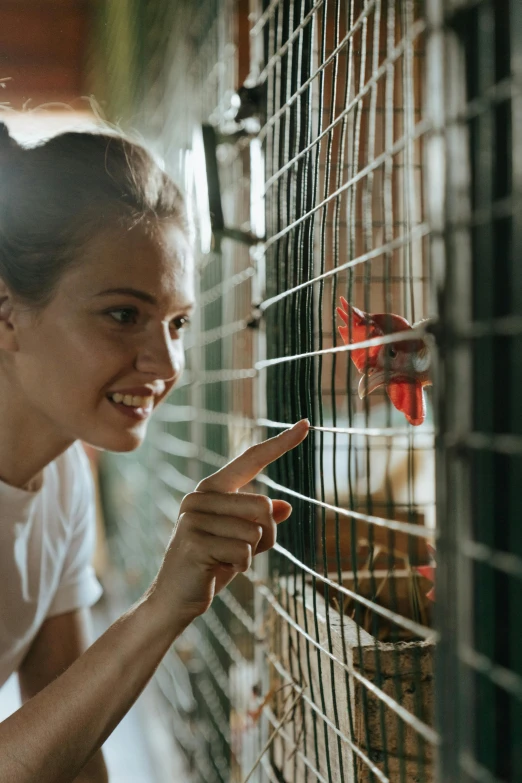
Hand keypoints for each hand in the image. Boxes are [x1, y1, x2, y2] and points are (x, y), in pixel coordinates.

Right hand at [151, 419, 308, 623]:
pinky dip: (241, 567)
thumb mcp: (241, 541)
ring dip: (250, 554)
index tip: (306, 424)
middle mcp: (200, 497)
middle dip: (264, 536)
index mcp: (211, 489)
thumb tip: (285, 508)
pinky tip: (217, 570)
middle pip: (263, 505)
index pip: (251, 459)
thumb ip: (260, 522)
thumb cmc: (210, 566)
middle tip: (238, 553)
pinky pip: (244, 552)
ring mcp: (194, 518)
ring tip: (224, 561)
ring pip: (256, 531)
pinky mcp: (195, 541)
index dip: (280, 443)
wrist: (173, 600)